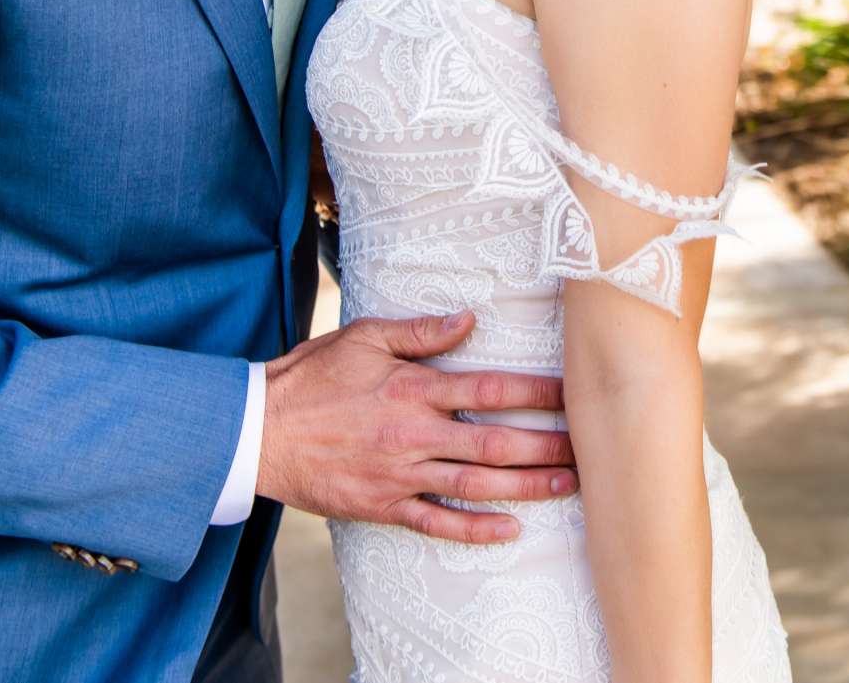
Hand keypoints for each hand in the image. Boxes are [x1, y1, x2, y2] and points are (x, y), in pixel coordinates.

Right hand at [256, 310, 576, 543]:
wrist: (259, 430)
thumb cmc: (312, 377)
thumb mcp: (364, 337)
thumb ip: (420, 331)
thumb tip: (468, 319)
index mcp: (414, 388)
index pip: (491, 388)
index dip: (538, 392)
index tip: (574, 393)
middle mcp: (415, 434)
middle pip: (496, 441)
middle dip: (548, 445)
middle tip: (590, 449)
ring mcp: (401, 474)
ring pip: (477, 483)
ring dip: (527, 486)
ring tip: (568, 485)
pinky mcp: (383, 506)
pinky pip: (437, 522)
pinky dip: (475, 528)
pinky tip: (510, 529)